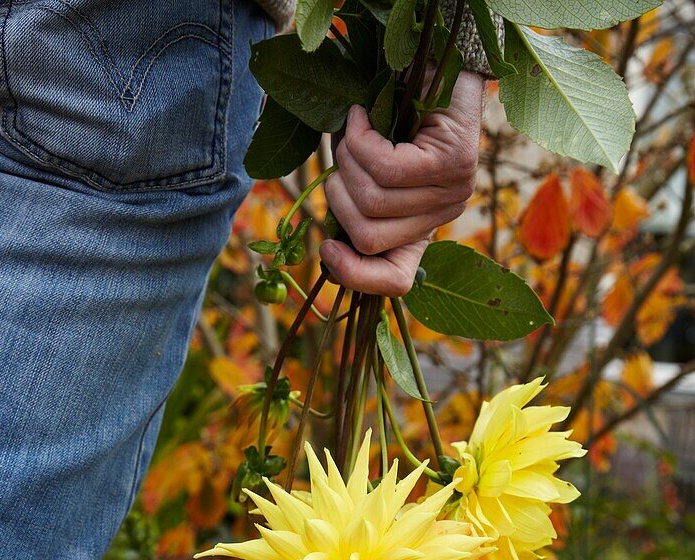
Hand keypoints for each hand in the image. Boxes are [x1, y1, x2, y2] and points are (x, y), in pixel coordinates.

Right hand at [320, 72, 483, 296]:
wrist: (444, 61)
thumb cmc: (401, 115)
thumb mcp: (375, 170)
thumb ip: (360, 203)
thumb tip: (330, 246)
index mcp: (422, 228)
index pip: (395, 279)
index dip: (356, 276)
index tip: (326, 251)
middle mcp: (442, 217)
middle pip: (367, 236)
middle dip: (338, 194)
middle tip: (343, 154)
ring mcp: (451, 192)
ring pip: (373, 202)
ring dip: (347, 161)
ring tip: (355, 131)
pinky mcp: (452, 164)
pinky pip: (386, 169)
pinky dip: (361, 141)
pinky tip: (362, 117)